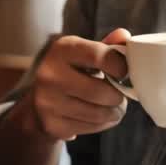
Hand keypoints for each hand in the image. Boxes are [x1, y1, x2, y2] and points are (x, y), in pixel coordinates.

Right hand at [15, 29, 131, 142]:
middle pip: (102, 92)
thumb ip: (107, 46)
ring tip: (112, 107)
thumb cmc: (72, 71)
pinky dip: (102, 125)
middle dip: (118, 96)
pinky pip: (91, 128)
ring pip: (99, 114)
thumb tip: (125, 36)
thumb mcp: (85, 53)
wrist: (40, 100)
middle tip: (120, 95)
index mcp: (62, 49)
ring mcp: (48, 101)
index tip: (124, 72)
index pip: (100, 56)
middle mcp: (50, 74)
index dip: (120, 66)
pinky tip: (98, 117)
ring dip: (114, 113)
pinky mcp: (52, 125)